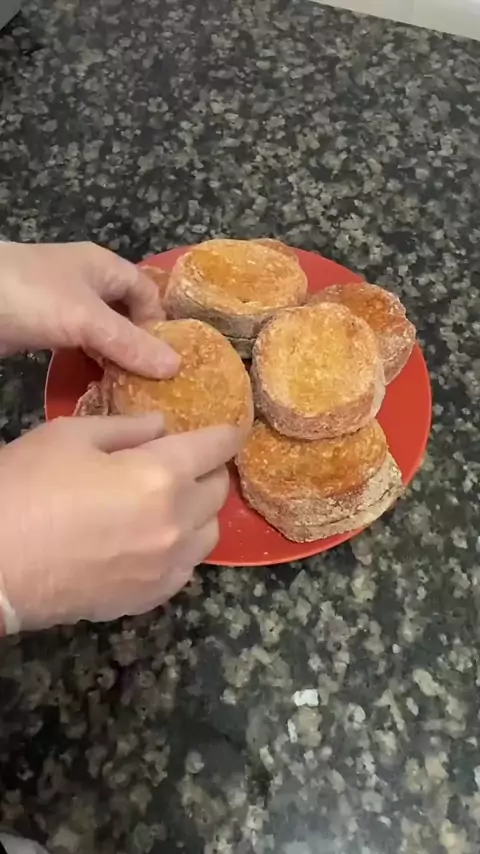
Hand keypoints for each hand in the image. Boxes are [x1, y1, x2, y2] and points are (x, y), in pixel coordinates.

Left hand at [0, 241, 179, 377]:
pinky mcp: (42, 328)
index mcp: (103, 266)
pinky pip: (78, 346)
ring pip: (101, 333)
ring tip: (131, 389)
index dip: (160, 321)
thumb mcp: (87, 319)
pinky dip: (90, 363)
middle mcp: (86, 283)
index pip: (146, 291)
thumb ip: (131, 343)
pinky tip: (98, 385)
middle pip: (125, 314)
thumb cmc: (30, 296)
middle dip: (140, 345)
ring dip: (115, 358)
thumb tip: (175, 366)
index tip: (166, 358)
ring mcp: (62, 306)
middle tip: (153, 382)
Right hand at [0, 415, 243, 631]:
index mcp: (160, 475)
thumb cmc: (25, 491)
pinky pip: (187, 567)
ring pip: (210, 533)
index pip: (216, 448)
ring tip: (173, 501)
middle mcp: (176, 522)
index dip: (227, 434)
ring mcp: (167, 566)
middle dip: (210, 470)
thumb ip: (125, 428)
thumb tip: (161, 426)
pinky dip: (182, 547)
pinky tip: (155, 539)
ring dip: (200, 511)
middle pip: (219, 491)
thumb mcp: (69, 437)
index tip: (231, 429)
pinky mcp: (150, 597)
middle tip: (189, 462)